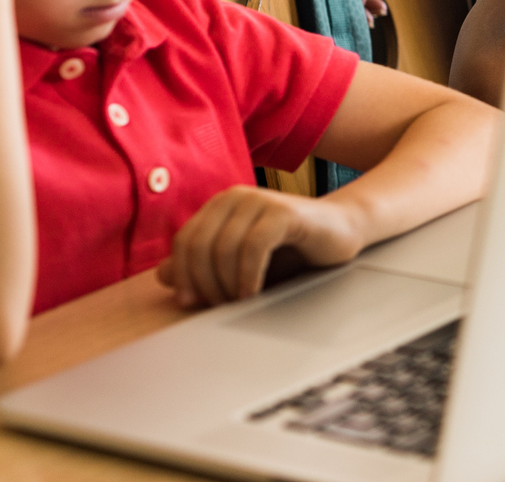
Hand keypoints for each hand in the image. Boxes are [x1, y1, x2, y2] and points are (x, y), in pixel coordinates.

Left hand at [157, 185, 364, 307]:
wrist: (342, 232)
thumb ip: (203, 266)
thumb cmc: (290, 250)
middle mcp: (235, 197)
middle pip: (199, 245)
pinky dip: (248, 276)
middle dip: (205, 283)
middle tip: (220, 306)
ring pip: (223, 248)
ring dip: (228, 284)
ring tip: (241, 300)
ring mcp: (260, 200)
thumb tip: (163, 274)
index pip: (184, 241)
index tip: (193, 304)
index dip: (184, 276)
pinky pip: (252, 247)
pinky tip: (254, 292)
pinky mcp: (283, 211)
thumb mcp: (239, 263)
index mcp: (220, 205)